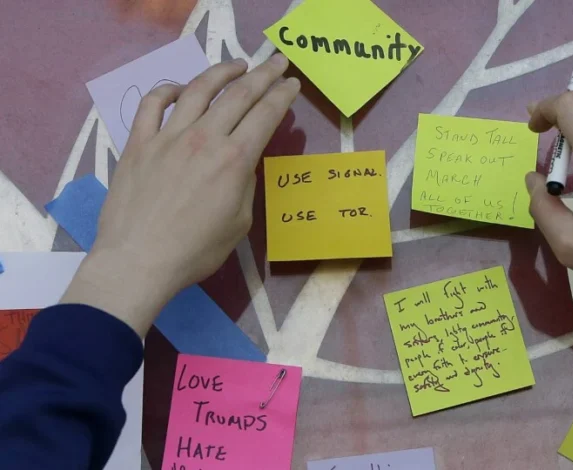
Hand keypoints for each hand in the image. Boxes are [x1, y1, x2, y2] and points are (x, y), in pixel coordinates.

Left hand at [62, 54, 299, 335]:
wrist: (139, 260)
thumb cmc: (196, 251)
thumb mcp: (239, 222)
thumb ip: (244, 185)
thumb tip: (241, 164)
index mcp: (234, 159)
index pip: (265, 114)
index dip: (282, 95)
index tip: (292, 84)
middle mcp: (204, 138)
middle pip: (239, 94)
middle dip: (263, 74)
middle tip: (277, 62)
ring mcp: (168, 136)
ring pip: (198, 89)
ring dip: (222, 72)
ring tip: (237, 65)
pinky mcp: (139, 143)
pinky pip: (153, 105)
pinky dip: (169, 90)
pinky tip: (181, 88)